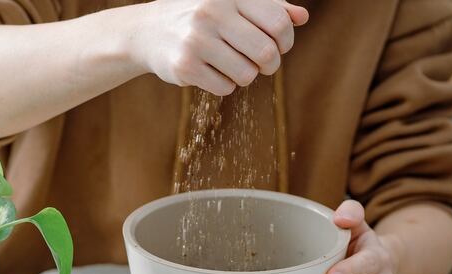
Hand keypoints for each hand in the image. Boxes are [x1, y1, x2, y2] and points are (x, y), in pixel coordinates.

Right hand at [131, 0, 308, 95]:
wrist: (149, 31)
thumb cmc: (201, 16)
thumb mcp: (232, 3)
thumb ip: (269, 7)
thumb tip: (302, 17)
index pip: (278, 23)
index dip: (286, 40)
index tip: (279, 45)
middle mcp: (211, 12)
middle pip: (266, 53)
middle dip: (270, 64)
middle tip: (263, 63)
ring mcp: (196, 40)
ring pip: (247, 74)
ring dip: (246, 75)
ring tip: (232, 65)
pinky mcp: (185, 65)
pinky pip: (225, 87)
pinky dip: (225, 84)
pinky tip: (212, 71)